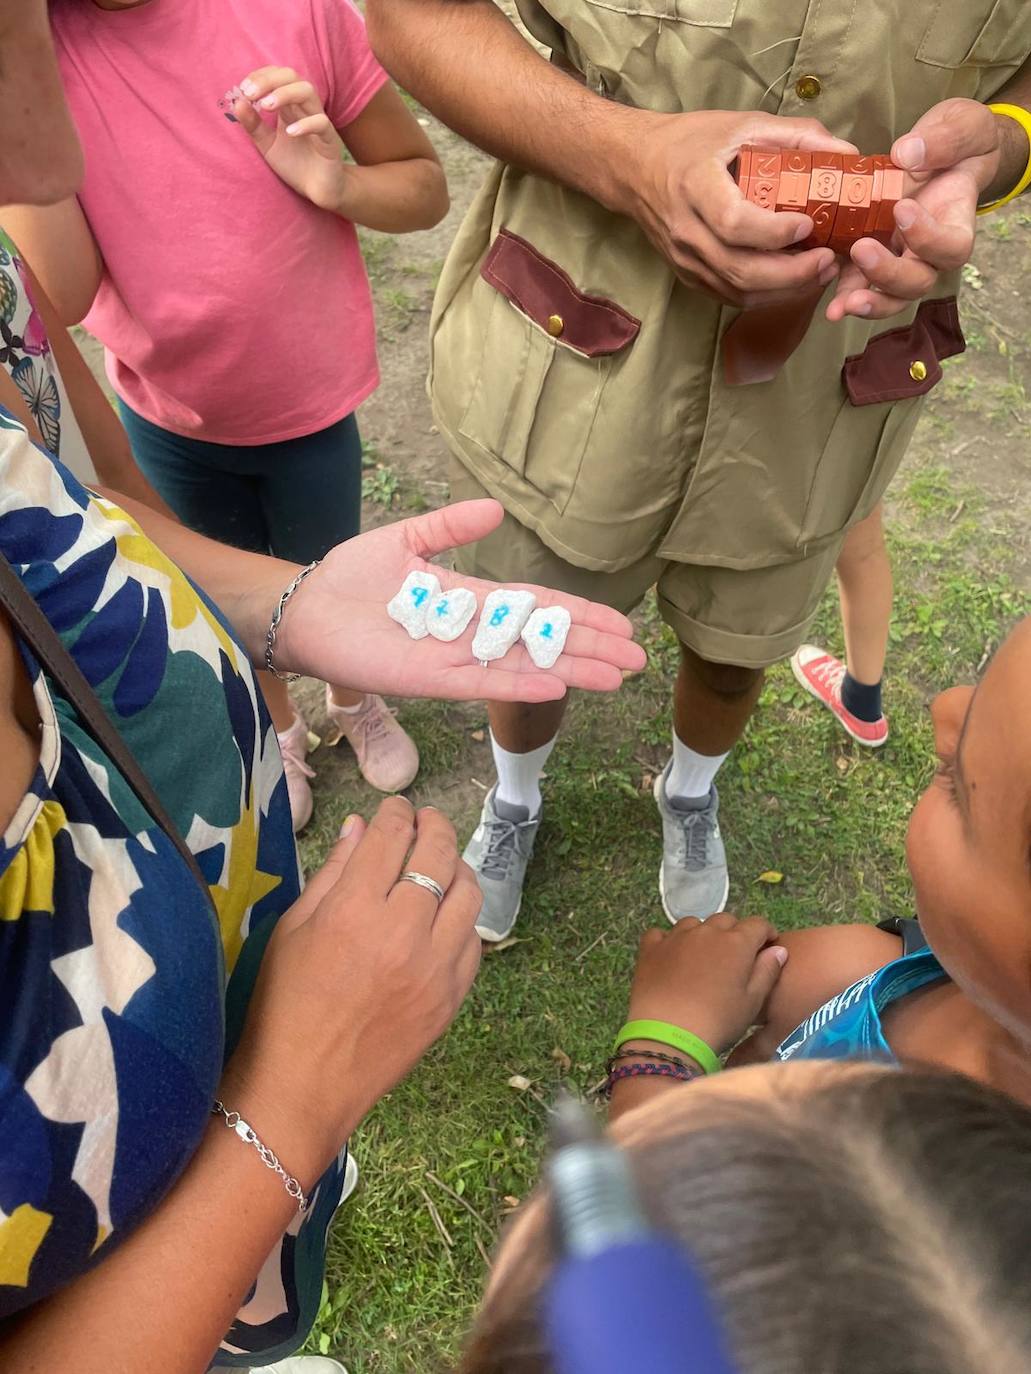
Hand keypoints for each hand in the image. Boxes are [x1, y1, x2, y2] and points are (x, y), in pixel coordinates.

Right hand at [223, 800, 482, 1181]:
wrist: (303, 1085)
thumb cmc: (283, 1004)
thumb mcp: (293, 929)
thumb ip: (334, 872)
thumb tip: (360, 826)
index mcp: (354, 911)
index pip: (391, 836)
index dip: (396, 813)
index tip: (395, 809)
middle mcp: (403, 933)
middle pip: (438, 855)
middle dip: (434, 826)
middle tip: (426, 821)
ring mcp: (434, 968)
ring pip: (468, 895)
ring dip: (456, 869)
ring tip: (440, 865)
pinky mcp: (451, 999)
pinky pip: (473, 943)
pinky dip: (462, 920)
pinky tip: (444, 917)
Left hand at [233, 66, 359, 213]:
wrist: (318, 191)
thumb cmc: (295, 165)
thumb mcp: (267, 145)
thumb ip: (253, 126)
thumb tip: (237, 102)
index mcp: (290, 106)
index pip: (278, 76)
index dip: (260, 76)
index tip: (243, 89)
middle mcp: (305, 108)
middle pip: (292, 76)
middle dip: (269, 80)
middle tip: (249, 93)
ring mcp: (319, 122)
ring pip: (308, 92)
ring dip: (284, 94)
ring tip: (265, 106)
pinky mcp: (330, 142)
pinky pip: (322, 124)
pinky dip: (305, 124)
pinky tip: (289, 132)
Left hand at [275, 499, 646, 702]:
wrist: (306, 607)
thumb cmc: (351, 578)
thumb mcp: (408, 540)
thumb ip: (451, 527)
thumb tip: (497, 509)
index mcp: (471, 601)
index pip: (538, 608)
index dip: (579, 615)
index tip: (621, 624)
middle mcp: (472, 634)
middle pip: (544, 641)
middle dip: (591, 648)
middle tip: (638, 659)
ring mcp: (456, 659)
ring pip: (526, 665)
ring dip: (571, 670)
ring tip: (616, 677)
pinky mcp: (430, 679)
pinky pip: (483, 682)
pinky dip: (519, 683)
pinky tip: (557, 685)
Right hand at [624, 109, 857, 307]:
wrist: (635, 167)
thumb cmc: (690, 142)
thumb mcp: (742, 124)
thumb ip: (796, 136)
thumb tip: (848, 154)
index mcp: (695, 185)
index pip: (734, 222)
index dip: (775, 232)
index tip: (809, 224)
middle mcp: (685, 229)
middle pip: (740, 269)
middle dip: (791, 273)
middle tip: (828, 260)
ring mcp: (684, 258)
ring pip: (737, 291)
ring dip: (783, 290)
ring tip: (819, 272)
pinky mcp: (687, 275)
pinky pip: (729, 296)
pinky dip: (765, 295)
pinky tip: (791, 282)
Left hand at [624, 914, 787, 1058]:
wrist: (669, 1034)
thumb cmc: (718, 1021)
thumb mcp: (752, 1002)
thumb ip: (767, 971)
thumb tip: (778, 949)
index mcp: (736, 943)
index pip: (757, 924)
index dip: (766, 933)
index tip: (767, 946)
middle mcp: (706, 931)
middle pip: (726, 920)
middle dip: (735, 933)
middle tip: (735, 957)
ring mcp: (676, 937)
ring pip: (694, 923)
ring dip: (703, 934)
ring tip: (703, 956)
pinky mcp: (651, 948)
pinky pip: (661, 933)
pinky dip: (669, 940)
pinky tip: (671, 955)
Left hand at [827, 98, 1005, 321]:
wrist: (938, 152)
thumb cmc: (957, 142)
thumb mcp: (963, 127)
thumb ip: (944, 140)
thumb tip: (905, 155)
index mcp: (956, 223)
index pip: (952, 247)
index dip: (929, 237)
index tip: (903, 208)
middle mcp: (929, 251)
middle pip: (918, 281)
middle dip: (889, 275)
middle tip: (862, 250)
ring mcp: (900, 258)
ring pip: (891, 295)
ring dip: (867, 302)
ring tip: (842, 306)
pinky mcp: (871, 257)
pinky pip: (861, 285)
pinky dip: (845, 296)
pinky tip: (830, 307)